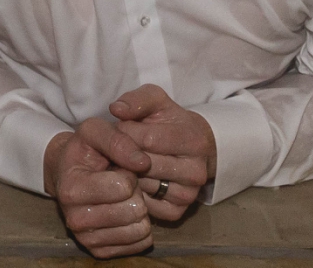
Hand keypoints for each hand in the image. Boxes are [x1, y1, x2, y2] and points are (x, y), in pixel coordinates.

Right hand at [45, 125, 151, 258]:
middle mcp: (76, 220)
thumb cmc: (83, 151)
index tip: (117, 168)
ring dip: (138, 209)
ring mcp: (88, 239)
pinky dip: (139, 226)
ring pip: (140, 229)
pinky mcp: (100, 252)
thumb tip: (144, 162)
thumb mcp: (94, 131)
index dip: (128, 173)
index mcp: (72, 189)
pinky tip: (124, 212)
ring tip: (122, 198)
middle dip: (135, 192)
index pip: (124, 186)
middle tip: (121, 183)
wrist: (66, 174)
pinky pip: (140, 244)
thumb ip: (118, 140)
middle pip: (134, 210)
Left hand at [108, 84, 215, 222]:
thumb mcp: (156, 100)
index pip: (147, 139)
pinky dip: (135, 192)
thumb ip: (136, 100)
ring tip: (125, 161)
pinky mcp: (178, 212)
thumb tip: (116, 110)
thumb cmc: (169, 120)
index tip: (121, 127)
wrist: (193, 147)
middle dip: (126, 153)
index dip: (127, 131)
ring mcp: (189, 195)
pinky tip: (134, 178)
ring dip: (128, 173)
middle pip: (145, 165)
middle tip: (120, 146)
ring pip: (144, 186)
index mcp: (193, 140)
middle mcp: (196, 171)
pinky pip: (147, 205)